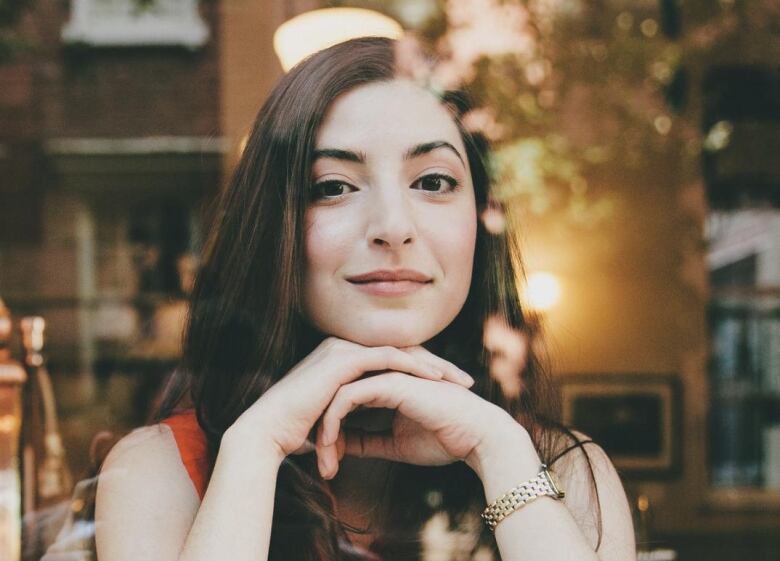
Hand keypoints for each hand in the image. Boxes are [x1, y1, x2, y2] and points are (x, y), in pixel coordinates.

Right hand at [226, 337, 474, 463]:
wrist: (267, 434)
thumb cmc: (295, 434)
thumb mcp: (334, 421)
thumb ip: (352, 417)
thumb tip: (365, 435)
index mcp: (343, 358)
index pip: (394, 360)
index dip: (424, 372)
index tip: (452, 389)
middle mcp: (343, 347)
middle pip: (403, 351)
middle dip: (438, 366)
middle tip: (466, 381)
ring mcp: (342, 349)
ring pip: (400, 352)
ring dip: (433, 366)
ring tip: (458, 382)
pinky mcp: (343, 359)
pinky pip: (388, 359)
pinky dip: (415, 368)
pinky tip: (436, 380)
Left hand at [314, 366, 516, 478]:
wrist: (476, 436)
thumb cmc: (444, 439)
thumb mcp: (394, 443)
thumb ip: (368, 441)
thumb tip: (342, 445)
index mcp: (384, 388)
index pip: (344, 402)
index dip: (329, 427)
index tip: (321, 457)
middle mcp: (382, 377)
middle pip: (335, 396)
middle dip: (320, 428)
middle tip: (314, 459)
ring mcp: (385, 375)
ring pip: (337, 394)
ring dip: (324, 427)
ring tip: (321, 459)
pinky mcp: (389, 382)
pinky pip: (348, 396)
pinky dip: (334, 420)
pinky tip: (330, 444)